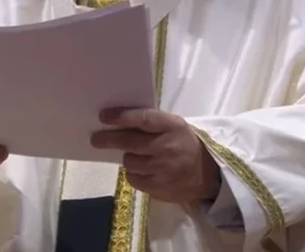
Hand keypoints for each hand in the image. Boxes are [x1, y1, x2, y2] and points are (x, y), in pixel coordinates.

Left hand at [91, 108, 220, 204]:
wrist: (208, 174)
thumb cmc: (185, 143)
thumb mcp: (175, 126)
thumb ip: (152, 123)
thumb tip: (118, 121)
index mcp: (173, 126)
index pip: (143, 119)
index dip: (122, 117)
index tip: (104, 117)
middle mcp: (168, 147)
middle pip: (130, 142)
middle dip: (109, 139)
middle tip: (95, 138)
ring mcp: (164, 170)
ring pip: (130, 162)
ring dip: (128, 157)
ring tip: (134, 155)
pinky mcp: (160, 188)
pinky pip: (134, 179)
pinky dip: (134, 173)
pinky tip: (142, 169)